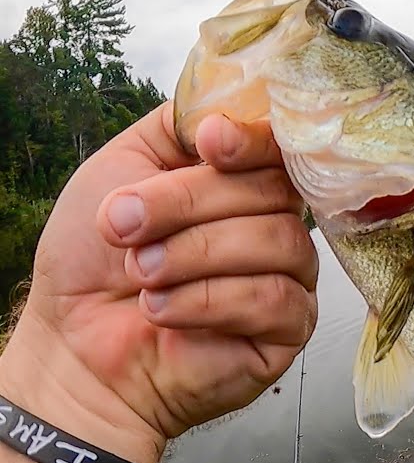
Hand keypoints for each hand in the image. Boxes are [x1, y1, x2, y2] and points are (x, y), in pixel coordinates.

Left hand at [0, 102, 317, 462]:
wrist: (75, 349)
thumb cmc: (92, 264)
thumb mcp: (118, 170)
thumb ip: (174, 129)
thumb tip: (224, 114)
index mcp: (241, 184)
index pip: (278, 147)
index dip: (251, 140)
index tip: (209, 143)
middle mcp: (275, 224)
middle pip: (271, 190)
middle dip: (188, 205)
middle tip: (126, 230)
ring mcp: (289, 277)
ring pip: (277, 240)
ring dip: (194, 255)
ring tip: (141, 276)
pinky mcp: (290, 329)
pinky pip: (274, 297)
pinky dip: (209, 302)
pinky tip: (164, 311)